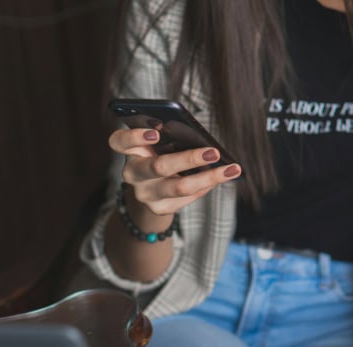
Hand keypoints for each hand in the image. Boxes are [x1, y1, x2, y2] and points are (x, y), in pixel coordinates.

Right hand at [108, 128, 240, 216]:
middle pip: (159, 166)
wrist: (150, 190)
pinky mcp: (159, 209)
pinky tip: (221, 177)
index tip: (156, 132)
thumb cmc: (159, 155)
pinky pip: (188, 197)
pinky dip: (207, 185)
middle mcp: (133, 174)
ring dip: (209, 177)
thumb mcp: (158, 145)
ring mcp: (145, 194)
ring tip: (232, 169)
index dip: (135, 137)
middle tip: (214, 152)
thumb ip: (170, 138)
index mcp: (129, 151)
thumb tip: (204, 141)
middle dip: (189, 159)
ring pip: (180, 187)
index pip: (119, 142)